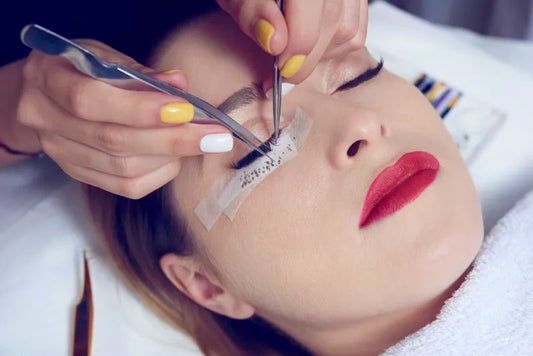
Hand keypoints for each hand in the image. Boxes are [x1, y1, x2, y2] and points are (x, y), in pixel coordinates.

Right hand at [17, 40, 232, 198]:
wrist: (43, 95)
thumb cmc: (80, 68)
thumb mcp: (102, 56)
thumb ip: (139, 73)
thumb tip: (180, 84)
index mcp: (47, 79)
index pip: (90, 100)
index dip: (140, 108)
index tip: (186, 109)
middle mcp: (46, 120)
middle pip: (113, 141)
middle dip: (172, 139)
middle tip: (216, 136)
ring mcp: (61, 153)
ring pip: (122, 168)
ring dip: (170, 156)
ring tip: (200, 142)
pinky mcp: (78, 173)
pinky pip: (125, 186)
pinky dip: (159, 173)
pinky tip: (175, 158)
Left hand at [216, 0, 367, 85]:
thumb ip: (251, 11)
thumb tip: (275, 41)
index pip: (312, 5)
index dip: (298, 43)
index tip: (279, 69)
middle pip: (333, 22)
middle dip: (304, 58)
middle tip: (278, 76)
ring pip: (347, 31)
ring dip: (317, 54)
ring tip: (290, 55)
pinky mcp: (354, 0)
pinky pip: (355, 32)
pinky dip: (332, 48)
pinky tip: (308, 46)